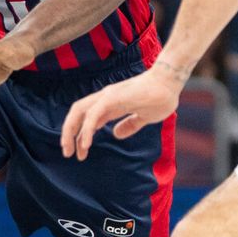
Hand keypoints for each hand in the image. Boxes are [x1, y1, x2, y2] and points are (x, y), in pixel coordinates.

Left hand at [60, 63, 183, 160]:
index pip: (87, 118)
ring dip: (71, 131)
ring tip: (70, 151)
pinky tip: (86, 144)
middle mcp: (105, 98)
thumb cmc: (161, 97)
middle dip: (68, 133)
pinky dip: (86, 129)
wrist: (170, 83)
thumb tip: (116, 134)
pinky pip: (94, 114)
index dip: (80, 135)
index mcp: (111, 103)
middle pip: (77, 113)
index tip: (80, 152)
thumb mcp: (144, 117)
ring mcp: (108, 96)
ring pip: (80, 112)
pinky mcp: (113, 97)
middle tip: (67, 153)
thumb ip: (130, 125)